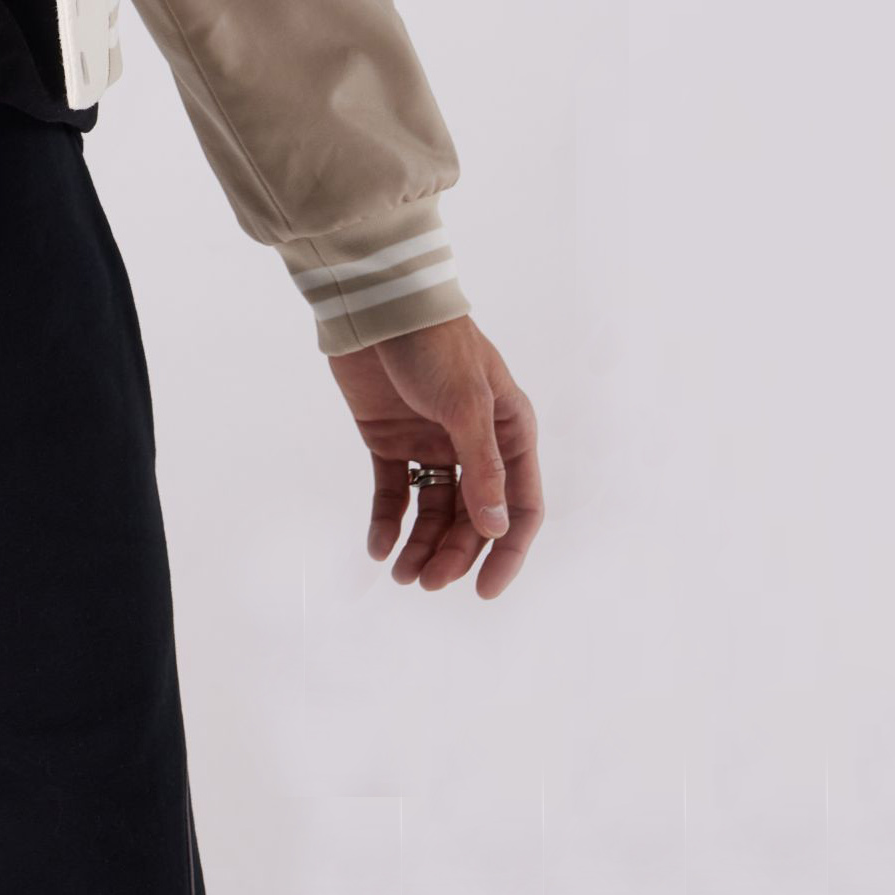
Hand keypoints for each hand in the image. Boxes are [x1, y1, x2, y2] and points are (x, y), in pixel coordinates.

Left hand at [327, 315, 542, 597]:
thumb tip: (496, 530)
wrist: (375, 305)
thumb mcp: (466, 405)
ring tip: (402, 576)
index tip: (484, 590)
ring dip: (421, 545)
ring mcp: (431, 441)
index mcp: (509, 432)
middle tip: (427, 583)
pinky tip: (379, 548)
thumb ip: (482, 468)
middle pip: (473, 516)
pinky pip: (394, 492)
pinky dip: (388, 522)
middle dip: (454, 553)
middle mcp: (474, 442)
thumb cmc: (434, 344)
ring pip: (433, 511)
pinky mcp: (389, 438)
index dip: (506, 552)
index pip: (520, 506)